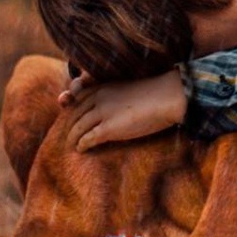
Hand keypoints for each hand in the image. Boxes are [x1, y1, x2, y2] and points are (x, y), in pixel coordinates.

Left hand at [62, 69, 187, 151]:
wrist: (168, 97)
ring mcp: (102, 112)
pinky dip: (82, 144)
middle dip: (69, 124)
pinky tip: (81, 149)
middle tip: (68, 135)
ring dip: (72, 137)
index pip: (79, 96)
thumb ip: (119, 97)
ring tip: (71, 145)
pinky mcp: (108, 128)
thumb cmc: (157, 94)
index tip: (69, 114)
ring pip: (78, 127)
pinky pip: (88, 138)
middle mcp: (99, 97)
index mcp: (104, 86)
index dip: (72, 107)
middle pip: (75, 113)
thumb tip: (119, 108)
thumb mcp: (131, 89)